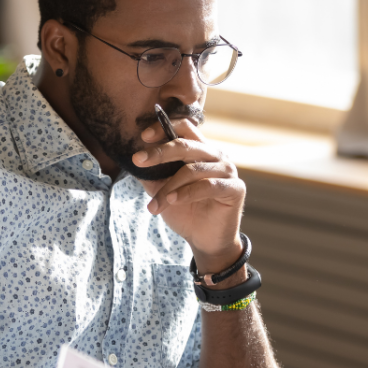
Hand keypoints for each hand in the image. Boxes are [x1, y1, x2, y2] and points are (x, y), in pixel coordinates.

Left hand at [133, 118, 245, 272]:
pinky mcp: (235, 188)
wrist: (204, 240)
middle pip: (186, 145)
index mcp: (200, 150)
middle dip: (159, 152)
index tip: (143, 136)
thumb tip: (132, 160)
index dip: (164, 127)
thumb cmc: (185, 211)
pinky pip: (207, 186)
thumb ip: (151, 174)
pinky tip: (171, 201)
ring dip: (168, 186)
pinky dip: (186, 193)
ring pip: (192, 169)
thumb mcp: (162, 190)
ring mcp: (227, 170)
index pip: (184, 127)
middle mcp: (215, 155)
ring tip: (154, 204)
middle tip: (138, 160)